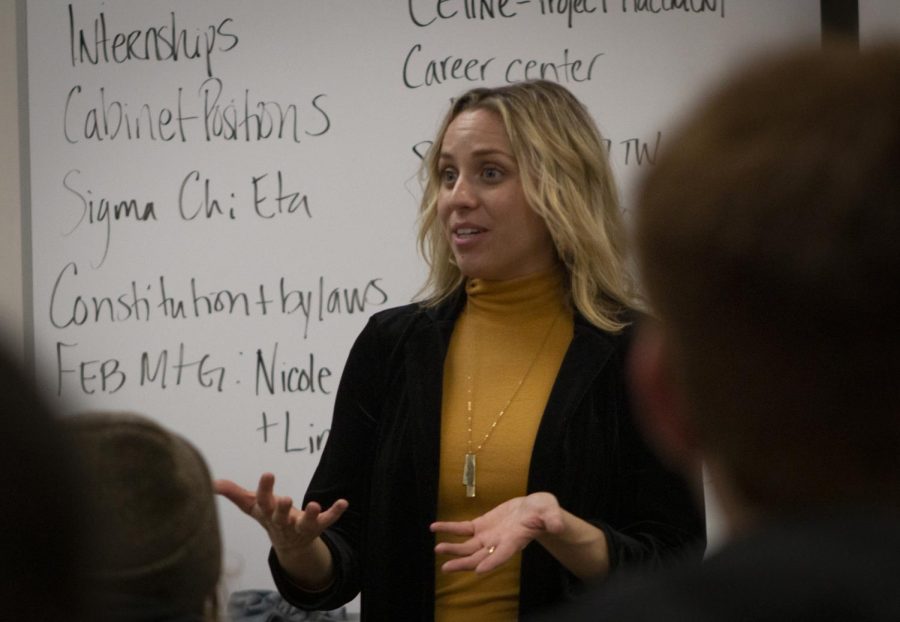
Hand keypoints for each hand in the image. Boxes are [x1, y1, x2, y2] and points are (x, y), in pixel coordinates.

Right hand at [215, 473, 347, 560]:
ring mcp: (300, 525)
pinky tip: (343, 503)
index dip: (265, 489)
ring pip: (304, 522)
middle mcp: (282, 521)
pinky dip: (335, 512)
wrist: (289, 544)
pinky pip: (327, 520)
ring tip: (313, 504)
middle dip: (282, 508)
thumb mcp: (252, 505)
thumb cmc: (269, 517)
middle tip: (285, 498)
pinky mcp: (316, 526)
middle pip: (281, 516)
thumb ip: (234, 493)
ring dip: (309, 514)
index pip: (263, 502)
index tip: (268, 474)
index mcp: (266, 513)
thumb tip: (211, 482)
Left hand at [431, 492, 564, 573]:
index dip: (492, 563)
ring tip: (438, 549)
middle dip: (464, 563)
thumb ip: (553, 519)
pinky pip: (462, 529)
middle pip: (480, 557)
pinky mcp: (482, 526)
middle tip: (447, 568)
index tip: (479, 571)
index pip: (504, 554)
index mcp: (516, 540)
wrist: (535, 509)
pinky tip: (434, 527)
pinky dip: (449, 528)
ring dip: (453, 549)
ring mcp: (489, 536)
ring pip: (468, 546)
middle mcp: (499, 543)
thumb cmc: (545, 511)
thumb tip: (558, 524)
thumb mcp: (551, 512)